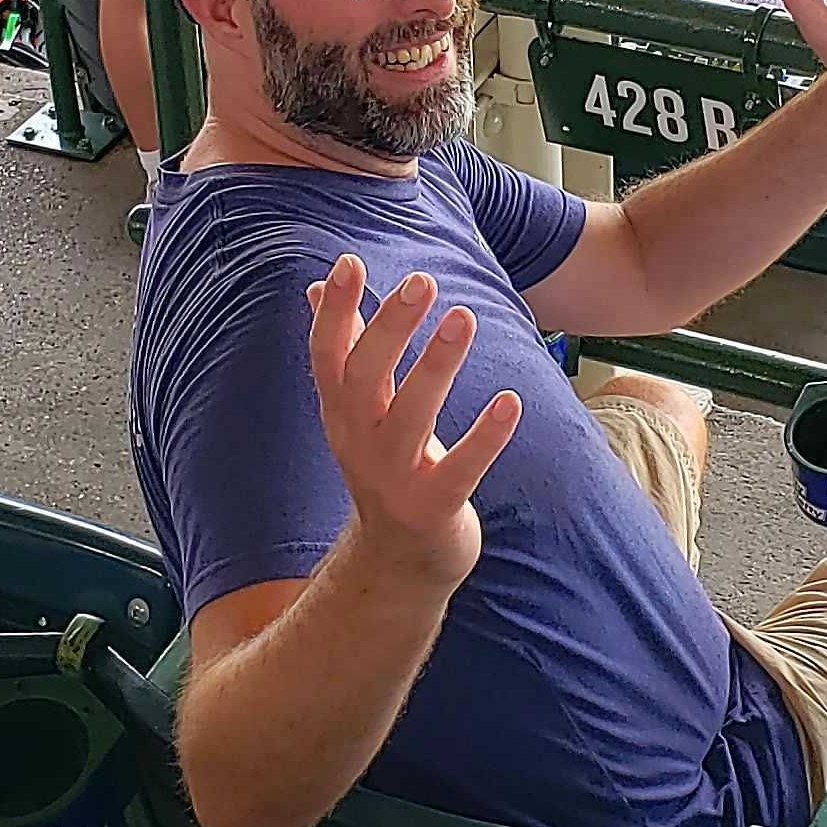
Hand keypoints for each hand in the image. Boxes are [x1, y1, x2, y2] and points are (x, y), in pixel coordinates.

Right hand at [307, 259, 522, 599]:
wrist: (398, 563)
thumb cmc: (384, 469)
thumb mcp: (355, 412)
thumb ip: (342, 351)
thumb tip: (315, 286)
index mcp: (341, 414)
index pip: (326, 355)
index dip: (335, 311)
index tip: (349, 262)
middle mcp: (359, 442)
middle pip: (364, 378)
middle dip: (390, 327)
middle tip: (422, 281)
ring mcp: (394, 478)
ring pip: (410, 417)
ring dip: (436, 366)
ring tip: (464, 317)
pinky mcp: (434, 508)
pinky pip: (461, 469)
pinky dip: (485, 437)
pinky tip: (511, 402)